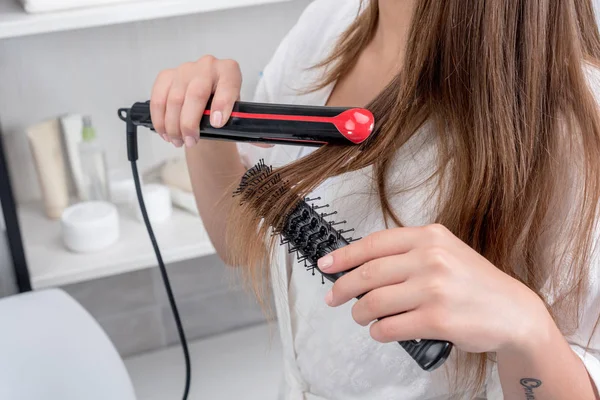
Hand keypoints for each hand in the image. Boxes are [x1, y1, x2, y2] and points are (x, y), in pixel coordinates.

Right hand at [150, 55, 270, 148]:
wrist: (207, 102)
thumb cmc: (224, 109)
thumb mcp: (239, 116)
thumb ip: (252, 128)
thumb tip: (268, 141)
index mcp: (230, 71)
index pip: (227, 85)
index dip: (222, 103)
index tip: (217, 123)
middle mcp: (208, 66)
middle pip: (196, 93)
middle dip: (191, 122)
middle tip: (191, 141)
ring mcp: (185, 69)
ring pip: (174, 98)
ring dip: (173, 125)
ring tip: (178, 142)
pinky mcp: (167, 76)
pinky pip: (158, 98)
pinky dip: (160, 118)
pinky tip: (165, 133)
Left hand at [318, 224, 551, 353]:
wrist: (513, 311)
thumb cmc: (473, 283)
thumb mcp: (445, 252)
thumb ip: (408, 253)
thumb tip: (360, 266)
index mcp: (429, 237)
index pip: (373, 243)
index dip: (344, 255)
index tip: (326, 265)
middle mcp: (430, 258)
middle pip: (367, 274)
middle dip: (342, 288)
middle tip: (333, 298)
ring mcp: (434, 289)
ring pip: (373, 302)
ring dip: (359, 313)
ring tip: (360, 316)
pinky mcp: (437, 319)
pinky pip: (389, 327)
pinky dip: (378, 331)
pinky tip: (380, 330)